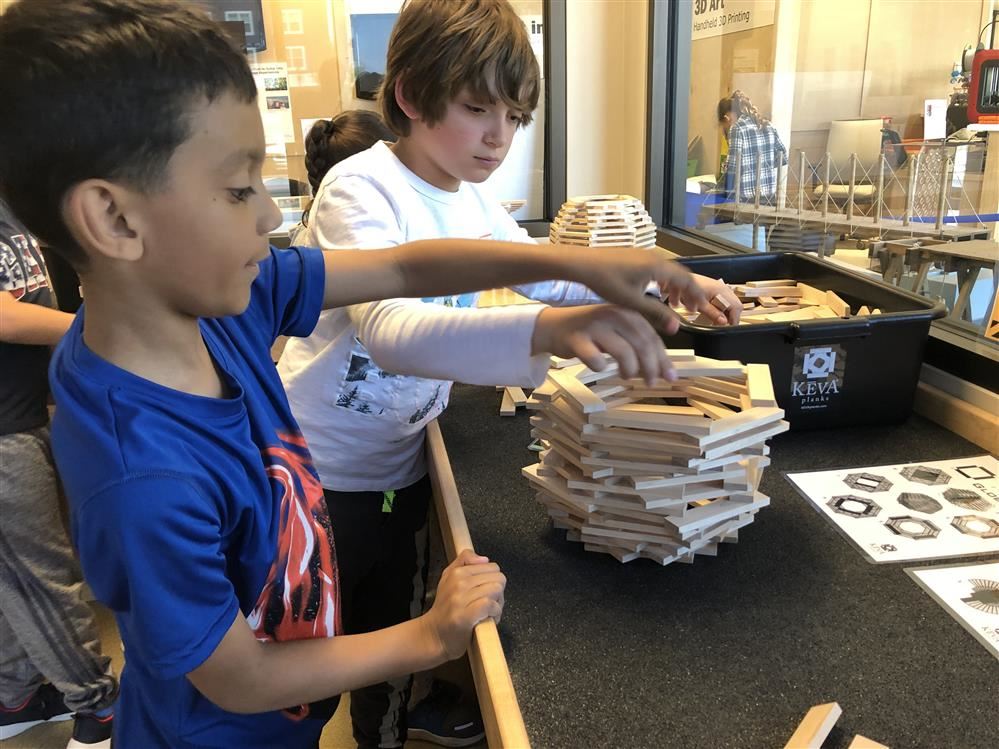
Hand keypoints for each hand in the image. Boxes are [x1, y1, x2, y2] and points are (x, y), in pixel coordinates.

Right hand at [421, 549, 505, 660]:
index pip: (492, 567)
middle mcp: (458, 582)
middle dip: (498, 592)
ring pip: (496, 590)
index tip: (485, 592)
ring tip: (488, 612)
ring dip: (498, 604)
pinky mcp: (465, 615)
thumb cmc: (444, 609)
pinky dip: (495, 613)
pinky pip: (491, 605)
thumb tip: (485, 558)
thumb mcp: (449, 579)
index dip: (493, 580)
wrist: (433, 635)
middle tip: (489, 603)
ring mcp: (460, 599)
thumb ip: (464, 562)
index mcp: (456, 572)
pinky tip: (488, 618)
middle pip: (498, 578)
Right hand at [532, 305, 675, 384]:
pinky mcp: (577, 339)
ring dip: (629, 369)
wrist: (554, 326)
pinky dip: (601, 367)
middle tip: (651, 383)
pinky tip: (599, 367)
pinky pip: (596, 359)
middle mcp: (613, 315)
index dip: (663, 359)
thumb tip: (663, 370)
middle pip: (641, 344)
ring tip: (626, 375)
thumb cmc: (591, 332)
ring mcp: (595, 326)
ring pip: (623, 351)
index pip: (652, 337)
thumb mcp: (617, 331)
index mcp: (627, 312)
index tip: (670, 377)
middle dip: (650, 367)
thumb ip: (638, 345)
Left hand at [562, 246, 708, 335]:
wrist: (583, 263)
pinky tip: (657, 292)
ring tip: (674, 303)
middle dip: (688, 292)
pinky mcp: (636, 256)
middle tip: (691, 309)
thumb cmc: (607, 282)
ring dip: (676, 287)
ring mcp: (646, 255)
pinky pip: (658, 268)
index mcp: (659, 267)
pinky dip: (664, 281)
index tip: (701, 308)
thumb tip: (677, 328)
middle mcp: (656, 258)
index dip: (697, 295)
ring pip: (669, 271)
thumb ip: (657, 313)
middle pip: (681, 274)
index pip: (687, 280)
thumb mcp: (633, 301)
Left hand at [692, 274, 740, 323]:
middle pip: (736, 305)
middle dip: (732, 317)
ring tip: (717, 320)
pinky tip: (715, 313)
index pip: (736, 307)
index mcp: (722, 291)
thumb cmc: (689, 289)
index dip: (734, 319)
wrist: (682, 280)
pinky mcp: (717, 290)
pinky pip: (726, 301)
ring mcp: (721, 288)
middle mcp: (724, 288)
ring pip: (732, 303)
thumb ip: (713, 313)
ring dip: (727, 313)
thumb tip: (724, 322)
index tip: (729, 327)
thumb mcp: (701, 305)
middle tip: (723, 325)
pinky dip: (723, 308)